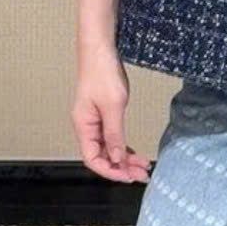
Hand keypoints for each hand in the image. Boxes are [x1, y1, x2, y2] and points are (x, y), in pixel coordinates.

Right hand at [72, 49, 150, 183]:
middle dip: (121, 167)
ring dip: (124, 157)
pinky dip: (123, 144)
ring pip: (108, 146)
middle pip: (102, 155)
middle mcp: (86, 125)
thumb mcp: (113, 105)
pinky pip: (111, 134)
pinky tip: (134, 150)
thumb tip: (117, 159)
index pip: (93, 159)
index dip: (110, 171)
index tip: (129, 176)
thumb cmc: (103, 73)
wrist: (100, 49)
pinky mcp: (103, 111)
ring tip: (143, 165)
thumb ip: (114, 134)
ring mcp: (94, 118)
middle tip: (142, 174)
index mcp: (83, 126)